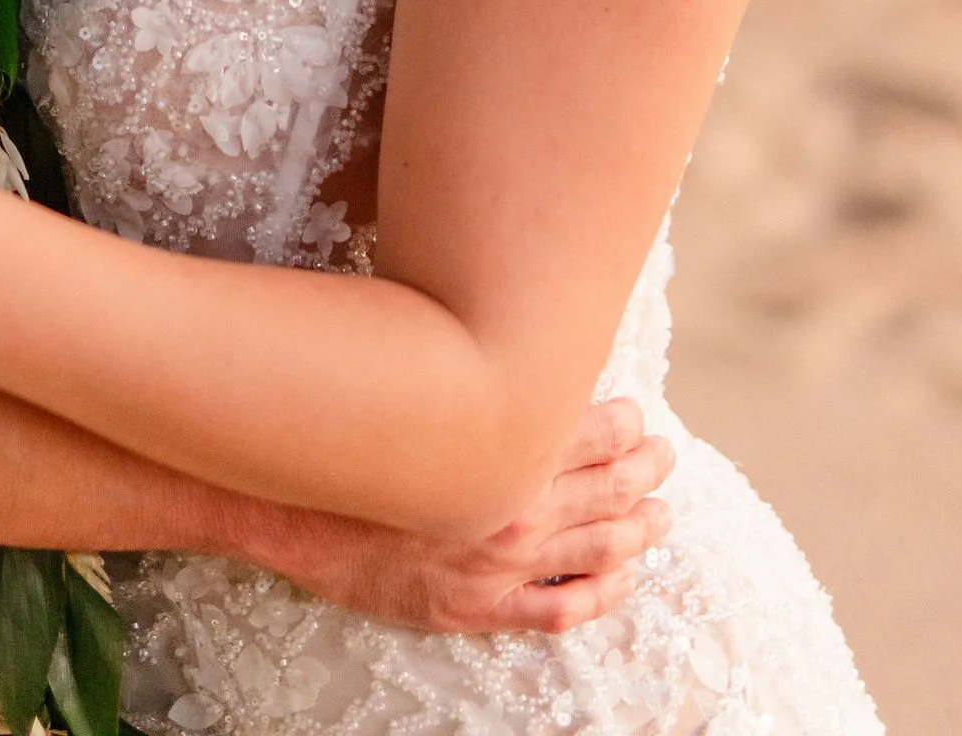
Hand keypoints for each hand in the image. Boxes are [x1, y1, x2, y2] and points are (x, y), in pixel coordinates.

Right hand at [252, 400, 673, 636]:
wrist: (296, 508)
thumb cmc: (356, 443)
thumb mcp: (417, 390)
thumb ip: (471, 378)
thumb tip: (512, 352)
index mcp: (501, 446)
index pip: (590, 431)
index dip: (624, 423)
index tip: (637, 415)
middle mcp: (513, 506)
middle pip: (606, 488)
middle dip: (644, 472)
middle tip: (664, 458)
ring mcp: (500, 562)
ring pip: (597, 549)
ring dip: (638, 530)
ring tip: (660, 516)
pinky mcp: (478, 606)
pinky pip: (559, 610)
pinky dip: (601, 596)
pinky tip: (622, 581)